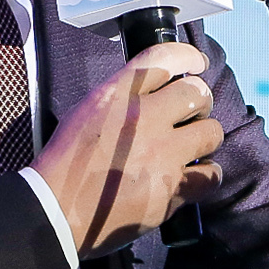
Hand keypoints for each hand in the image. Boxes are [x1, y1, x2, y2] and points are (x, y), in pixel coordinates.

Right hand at [30, 42, 223, 257]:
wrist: (56, 212)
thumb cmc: (66, 165)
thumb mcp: (86, 113)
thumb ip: (122, 98)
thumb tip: (157, 93)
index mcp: (116, 96)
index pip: (164, 58)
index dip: (188, 56)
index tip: (197, 64)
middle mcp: (143, 119)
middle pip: (197, 92)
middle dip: (199, 102)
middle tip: (192, 116)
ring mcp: (161, 154)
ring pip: (212, 132)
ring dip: (204, 139)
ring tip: (191, 149)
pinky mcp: (171, 188)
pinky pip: (211, 174)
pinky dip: (206, 176)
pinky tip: (193, 177)